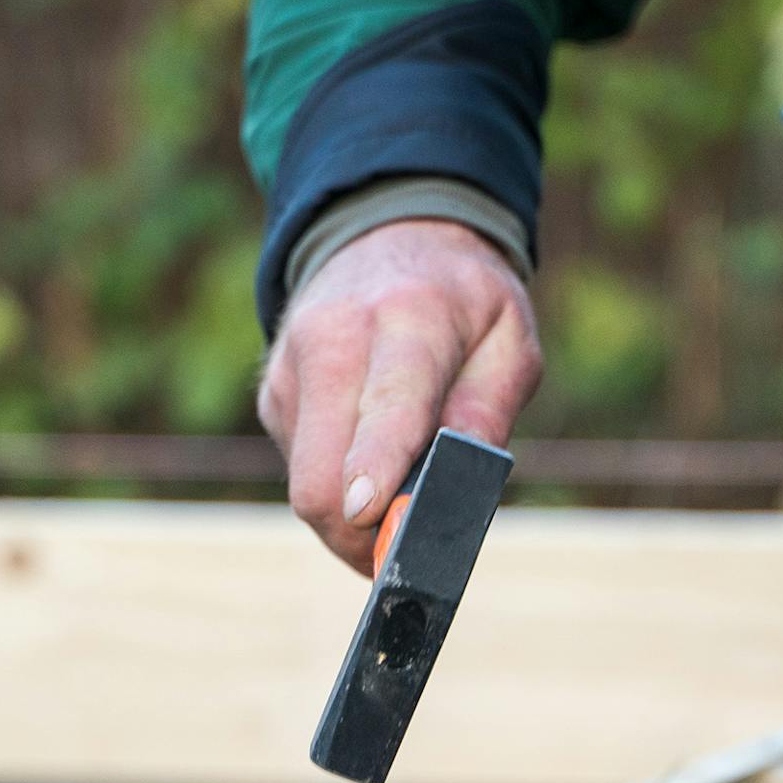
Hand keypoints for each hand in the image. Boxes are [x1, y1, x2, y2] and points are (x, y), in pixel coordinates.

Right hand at [257, 218, 541, 573]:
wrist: (388, 231)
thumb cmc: (462, 302)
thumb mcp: (509, 341)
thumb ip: (488, 414)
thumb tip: (455, 492)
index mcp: (408, 320)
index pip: (385, 407)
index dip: (374, 468)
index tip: (369, 514)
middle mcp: (335, 339)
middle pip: (322, 475)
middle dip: (359, 534)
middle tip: (404, 551)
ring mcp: (292, 370)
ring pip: (306, 486)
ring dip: (353, 516)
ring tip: (400, 489)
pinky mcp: (274, 395)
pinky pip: (301, 470)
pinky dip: (340, 485)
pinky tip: (370, 451)